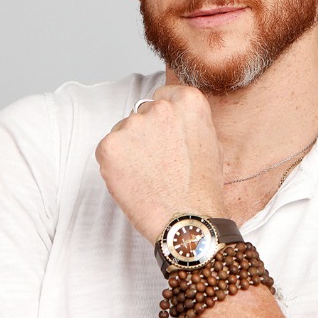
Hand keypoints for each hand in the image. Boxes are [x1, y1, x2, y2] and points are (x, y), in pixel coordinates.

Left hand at [96, 85, 225, 242]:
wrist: (187, 221)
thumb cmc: (202, 189)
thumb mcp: (210, 142)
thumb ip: (188, 122)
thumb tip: (172, 118)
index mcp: (188, 101)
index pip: (164, 96)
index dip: (164, 122)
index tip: (166, 139)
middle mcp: (159, 107)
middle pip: (142, 114)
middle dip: (146, 135)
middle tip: (158, 165)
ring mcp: (132, 125)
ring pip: (123, 132)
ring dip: (130, 151)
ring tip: (148, 178)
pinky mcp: (110, 146)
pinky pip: (107, 150)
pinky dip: (115, 166)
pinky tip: (134, 183)